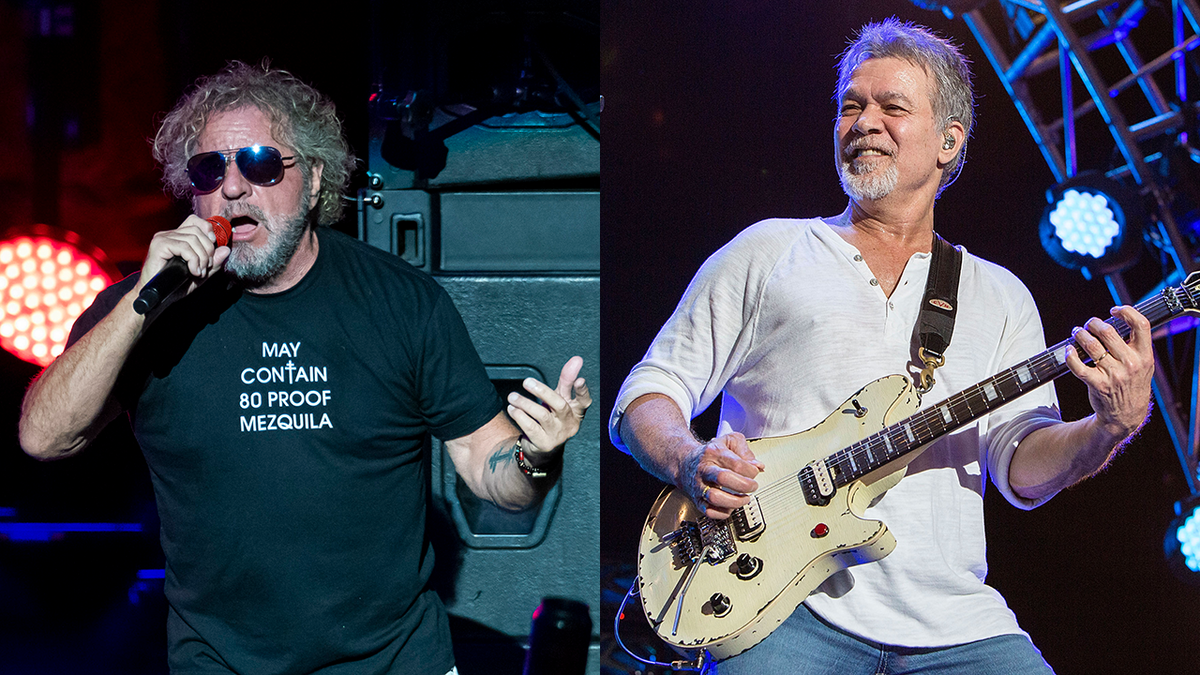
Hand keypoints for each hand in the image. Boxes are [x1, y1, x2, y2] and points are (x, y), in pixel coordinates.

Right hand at [137, 215, 230, 298]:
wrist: (158, 297)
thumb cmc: (175, 286)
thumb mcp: (201, 274)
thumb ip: (213, 262)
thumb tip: (226, 249)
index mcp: (177, 237)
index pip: (195, 221)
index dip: (207, 230)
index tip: (213, 246)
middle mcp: (169, 234)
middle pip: (197, 230)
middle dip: (208, 250)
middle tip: (206, 267)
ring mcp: (162, 238)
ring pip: (192, 239)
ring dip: (202, 258)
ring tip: (199, 272)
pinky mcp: (159, 246)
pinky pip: (184, 247)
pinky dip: (193, 260)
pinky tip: (193, 271)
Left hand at [506, 356, 590, 457]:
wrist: (543, 445)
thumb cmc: (554, 416)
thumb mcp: (561, 397)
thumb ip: (567, 379)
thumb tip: (577, 359)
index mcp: (576, 411)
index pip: (584, 400)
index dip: (583, 390)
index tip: (580, 380)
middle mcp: (569, 423)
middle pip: (559, 405)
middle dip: (543, 391)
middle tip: (527, 381)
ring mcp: (557, 435)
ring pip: (542, 415)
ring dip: (525, 403)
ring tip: (512, 396)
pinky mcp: (544, 443)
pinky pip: (530, 427)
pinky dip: (520, 416)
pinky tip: (512, 409)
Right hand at [681, 432, 764, 519]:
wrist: (685, 463)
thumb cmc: (711, 453)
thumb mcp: (729, 441)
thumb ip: (745, 451)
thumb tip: (757, 466)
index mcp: (713, 453)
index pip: (736, 464)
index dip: (751, 471)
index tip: (755, 472)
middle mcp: (705, 469)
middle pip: (723, 478)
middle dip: (744, 485)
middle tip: (752, 486)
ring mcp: (700, 486)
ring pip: (714, 497)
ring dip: (734, 501)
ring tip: (743, 498)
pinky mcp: (697, 500)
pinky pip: (709, 511)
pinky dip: (723, 513)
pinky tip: (731, 506)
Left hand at [1065, 305, 1153, 441]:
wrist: (1126, 415)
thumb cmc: (1132, 385)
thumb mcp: (1144, 365)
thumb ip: (1135, 346)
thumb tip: (1118, 321)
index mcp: (1144, 356)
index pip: (1140, 325)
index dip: (1127, 312)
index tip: (1115, 310)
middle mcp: (1130, 364)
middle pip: (1108, 332)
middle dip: (1094, 324)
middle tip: (1088, 324)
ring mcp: (1113, 375)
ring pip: (1091, 346)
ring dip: (1080, 335)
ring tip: (1077, 333)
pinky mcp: (1097, 384)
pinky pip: (1078, 366)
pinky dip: (1070, 356)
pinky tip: (1068, 350)